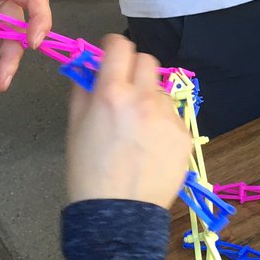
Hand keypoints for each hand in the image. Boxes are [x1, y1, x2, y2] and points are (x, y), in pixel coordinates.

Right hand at [66, 35, 190, 206]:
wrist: (118, 214)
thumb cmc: (88, 173)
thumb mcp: (75, 127)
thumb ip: (83, 90)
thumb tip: (89, 67)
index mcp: (111, 93)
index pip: (120, 45)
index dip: (113, 47)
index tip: (110, 56)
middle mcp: (143, 99)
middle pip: (146, 60)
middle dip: (133, 69)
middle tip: (124, 89)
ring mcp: (168, 117)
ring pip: (160, 90)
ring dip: (149, 97)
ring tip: (137, 127)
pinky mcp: (184, 135)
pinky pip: (173, 116)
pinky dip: (162, 123)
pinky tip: (150, 146)